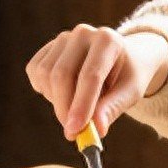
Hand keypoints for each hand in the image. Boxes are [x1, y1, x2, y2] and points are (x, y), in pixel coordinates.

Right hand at [25, 26, 167, 138]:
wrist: (122, 58)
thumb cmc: (128, 76)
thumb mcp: (131, 92)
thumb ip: (113, 108)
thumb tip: (96, 130)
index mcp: (108, 40)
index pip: (90, 75)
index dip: (81, 105)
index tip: (76, 131)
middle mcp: (83, 33)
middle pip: (62, 75)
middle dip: (65, 109)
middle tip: (73, 133)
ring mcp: (62, 38)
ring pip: (45, 76)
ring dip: (57, 101)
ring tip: (79, 105)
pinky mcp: (48, 48)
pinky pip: (36, 74)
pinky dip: (47, 92)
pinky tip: (66, 94)